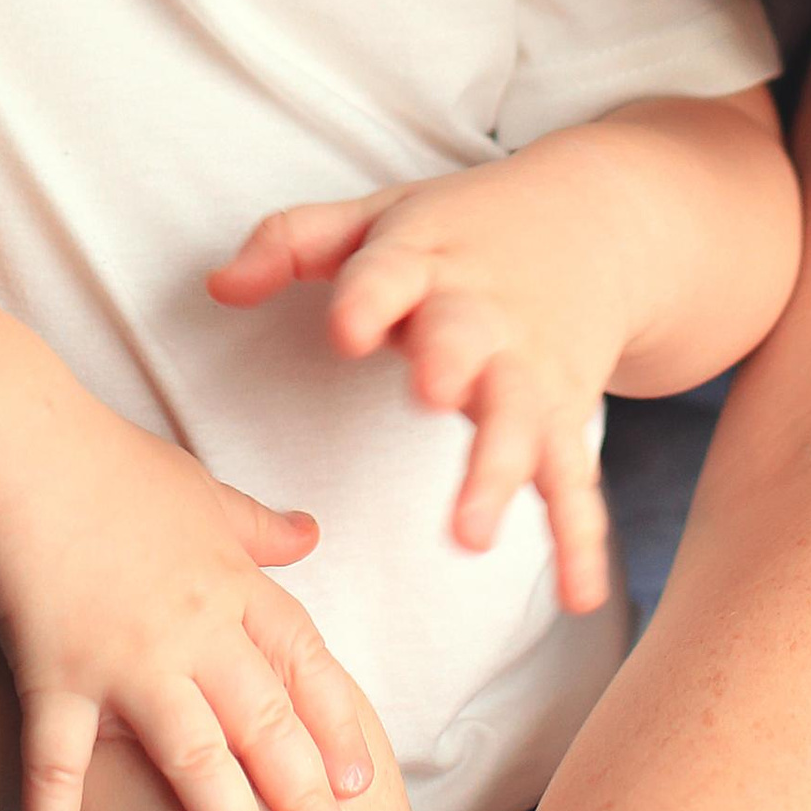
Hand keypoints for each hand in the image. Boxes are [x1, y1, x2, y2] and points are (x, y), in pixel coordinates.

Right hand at [0, 409, 372, 810]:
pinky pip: (57, 762)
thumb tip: (311, 534)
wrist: (16, 449)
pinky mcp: (56, 674)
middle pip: (265, 725)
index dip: (335, 724)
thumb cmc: (107, 463)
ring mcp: (126, 658)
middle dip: (307, 798)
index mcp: (230, 583)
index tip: (361, 782)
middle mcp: (192, 629)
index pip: (302, 663)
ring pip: (195, 758)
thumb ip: (256, 526)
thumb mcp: (199, 490)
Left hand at [211, 169, 614, 614]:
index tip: (346, 329)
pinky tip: (578, 593)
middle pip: (465, 341)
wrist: (593, 218)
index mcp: (422, 261)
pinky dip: (581, 537)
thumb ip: (292, 244)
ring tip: (472, 534)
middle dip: (452, 366)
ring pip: (520, 419)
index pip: (388, 274)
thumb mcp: (377, 218)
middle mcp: (479, 315)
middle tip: (433, 396)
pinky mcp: (564, 415)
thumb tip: (217, 286)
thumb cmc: (459, 231)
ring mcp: (527, 369)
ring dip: (500, 471)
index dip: (369, 299)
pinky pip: (575, 479)